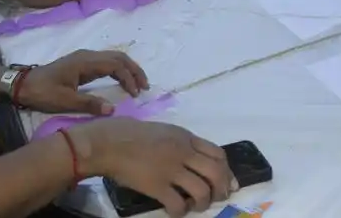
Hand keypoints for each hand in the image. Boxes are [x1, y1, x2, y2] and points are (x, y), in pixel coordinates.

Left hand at [16, 50, 149, 114]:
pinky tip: (122, 81)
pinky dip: (119, 70)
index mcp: (85, 62)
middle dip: (134, 70)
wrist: (22, 85)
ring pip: (114, 58)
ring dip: (128, 69)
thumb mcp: (64, 101)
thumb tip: (112, 109)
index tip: (135, 93)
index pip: (115, 65)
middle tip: (145, 86)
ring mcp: (85, 58)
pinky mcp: (82, 64)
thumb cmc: (43, 92)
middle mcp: (88, 56)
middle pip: (119, 57)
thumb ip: (89, 104)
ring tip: (138, 84)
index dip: (129, 78)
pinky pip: (107, 62)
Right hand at [72, 119, 235, 217]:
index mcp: (187, 138)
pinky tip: (177, 210)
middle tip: (219, 198)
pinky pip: (177, 203)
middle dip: (222, 188)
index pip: (218, 154)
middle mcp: (183, 153)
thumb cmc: (135, 135)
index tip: (230, 182)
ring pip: (201, 190)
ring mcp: (171, 169)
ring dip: (203, 202)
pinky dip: (181, 210)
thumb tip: (197, 159)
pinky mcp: (156, 186)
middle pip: (216, 172)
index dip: (227, 171)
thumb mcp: (167, 132)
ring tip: (197, 206)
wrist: (111, 142)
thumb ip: (183, 143)